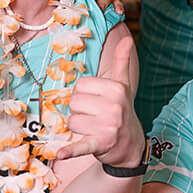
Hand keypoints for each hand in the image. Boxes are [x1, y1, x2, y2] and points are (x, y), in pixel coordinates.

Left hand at [59, 26, 141, 164]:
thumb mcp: (123, 86)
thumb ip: (122, 62)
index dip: (83, 94)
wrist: (131, 145)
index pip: (80, 86)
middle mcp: (114, 106)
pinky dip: (71, 151)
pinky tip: (61, 153)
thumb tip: (127, 39)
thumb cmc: (122, 110)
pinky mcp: (101, 144)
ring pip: (72, 122)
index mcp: (116, 89)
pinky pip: (81, 145)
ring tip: (93, 129)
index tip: (95, 102)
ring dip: (78, 127)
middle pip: (74, 103)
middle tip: (94, 117)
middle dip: (79, 111)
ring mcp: (108, 126)